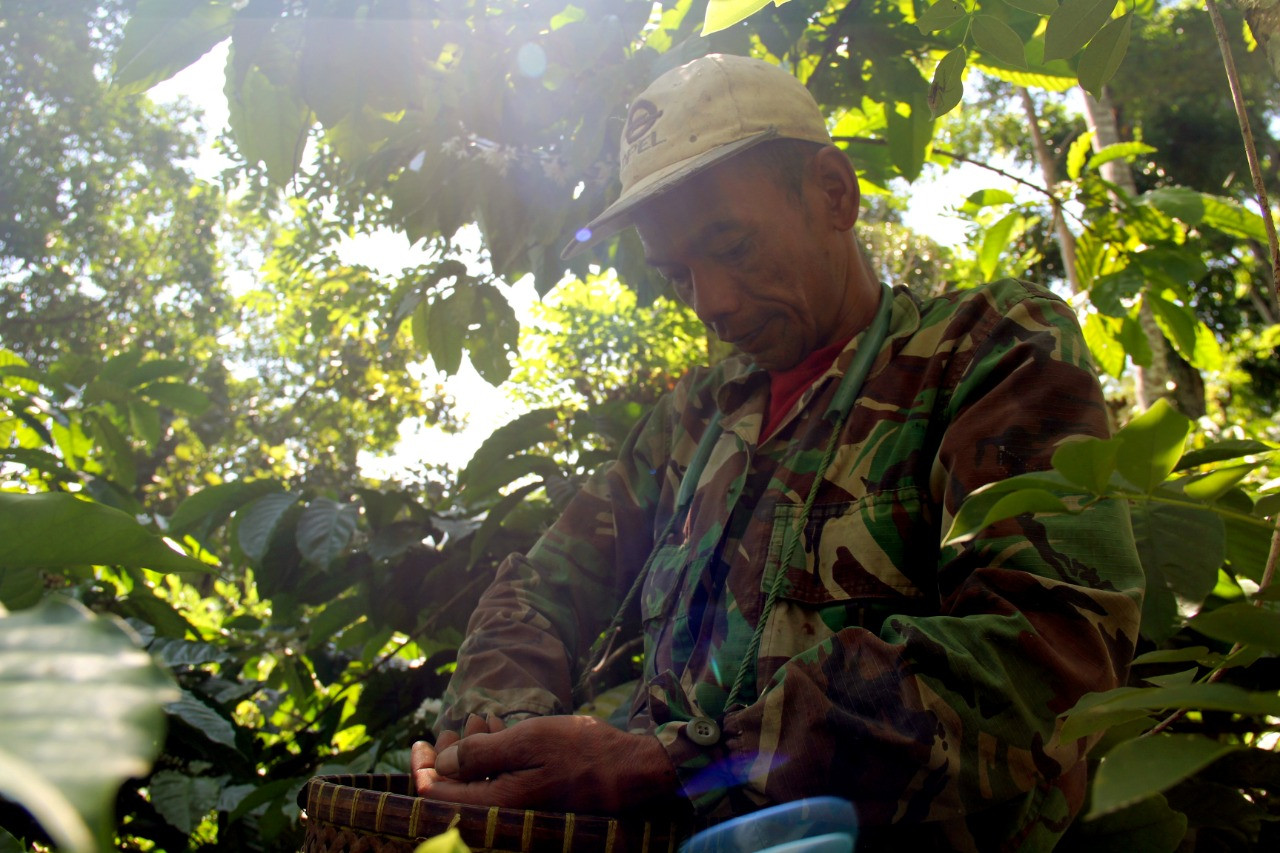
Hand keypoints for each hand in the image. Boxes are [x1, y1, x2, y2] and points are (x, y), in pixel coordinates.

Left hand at [415, 715, 678, 813]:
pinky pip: (501, 785)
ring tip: (480, 719)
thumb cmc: (583, 752)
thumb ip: (482, 753)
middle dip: (448, 758)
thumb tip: (444, 762)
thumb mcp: (529, 741)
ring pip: (480, 786)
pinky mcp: (535, 802)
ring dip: (473, 753)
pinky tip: (499, 730)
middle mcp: (505, 816)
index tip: (420, 742)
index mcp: (497, 806)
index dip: (423, 770)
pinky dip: (494, 759)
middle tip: (451, 726)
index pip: (438, 798)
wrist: (632, 770)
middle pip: (456, 793)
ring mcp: (521, 811)